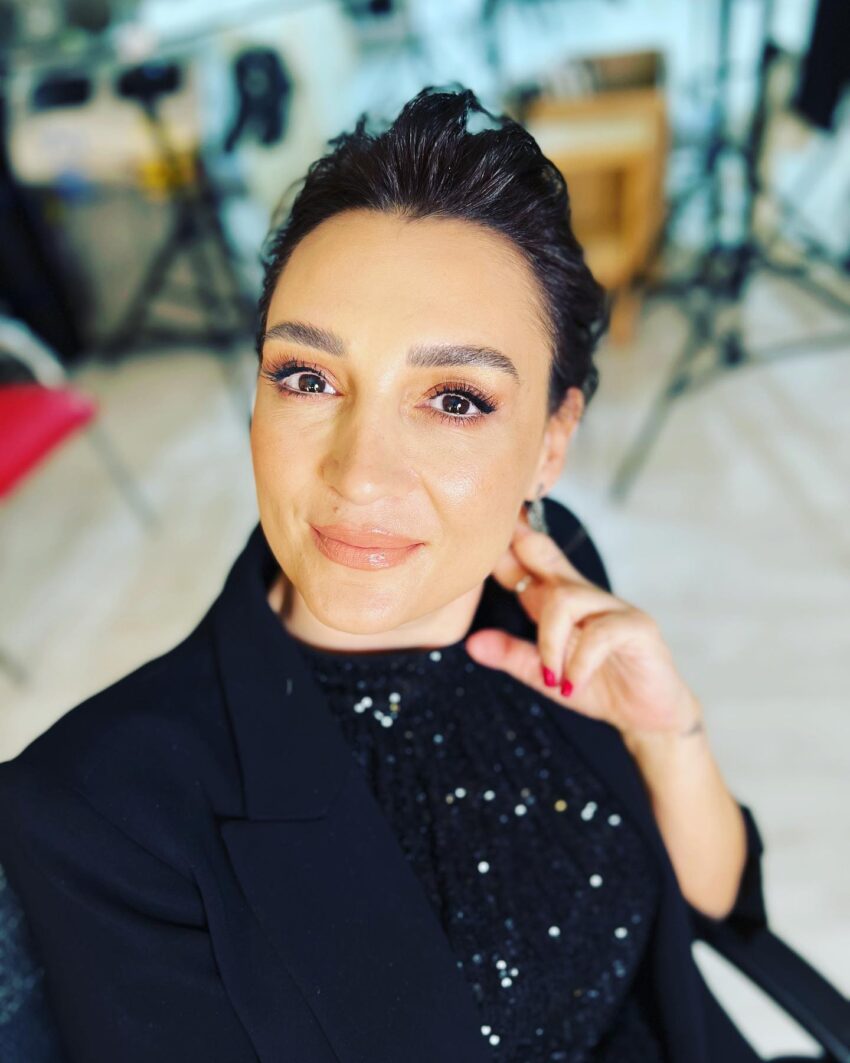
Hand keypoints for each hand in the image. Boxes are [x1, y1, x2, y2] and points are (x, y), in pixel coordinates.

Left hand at [464, 508, 704, 743]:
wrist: (649, 717)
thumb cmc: (598, 687)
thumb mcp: (545, 676)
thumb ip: (512, 656)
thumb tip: (471, 643)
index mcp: (562, 601)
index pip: (530, 565)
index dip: (507, 546)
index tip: (484, 529)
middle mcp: (586, 596)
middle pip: (547, 558)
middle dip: (523, 548)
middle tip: (503, 544)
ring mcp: (613, 608)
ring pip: (566, 600)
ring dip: (549, 642)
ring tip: (550, 676)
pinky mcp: (638, 628)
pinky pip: (600, 634)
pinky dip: (579, 662)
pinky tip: (571, 685)